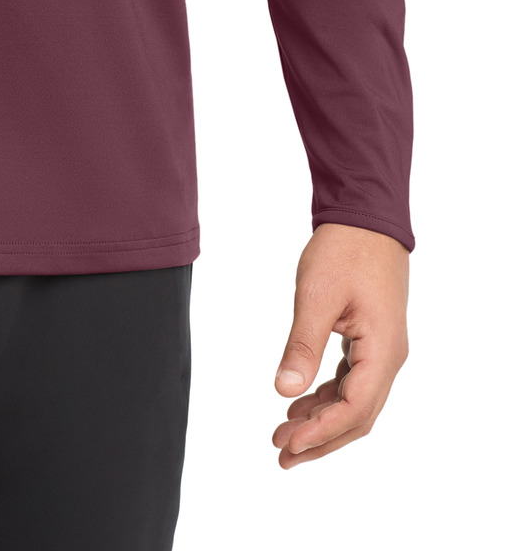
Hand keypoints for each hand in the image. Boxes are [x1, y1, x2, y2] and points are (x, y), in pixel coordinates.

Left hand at [272, 222, 408, 468]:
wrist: (366, 217)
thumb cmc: (345, 250)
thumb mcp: (317, 296)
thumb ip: (302, 345)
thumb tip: (284, 391)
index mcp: (383, 351)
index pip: (355, 409)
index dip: (321, 432)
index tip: (288, 444)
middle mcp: (389, 357)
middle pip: (358, 416)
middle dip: (321, 439)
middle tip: (282, 454)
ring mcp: (382, 350)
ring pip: (355, 401)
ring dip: (322, 421)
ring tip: (284, 435)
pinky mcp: (370, 340)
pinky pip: (352, 381)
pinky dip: (327, 397)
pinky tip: (300, 402)